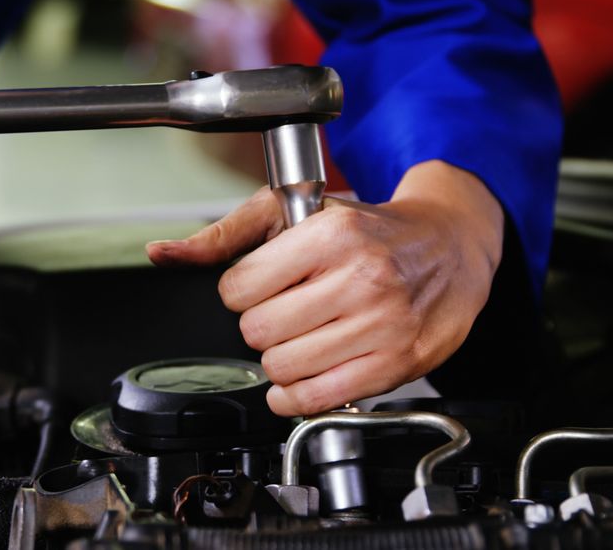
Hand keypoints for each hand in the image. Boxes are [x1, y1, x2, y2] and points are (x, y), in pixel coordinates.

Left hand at [147, 161, 503, 415]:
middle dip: (259, 325)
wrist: (451, 247)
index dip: (239, 291)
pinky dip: (295, 396)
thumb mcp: (292, 213)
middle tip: (283, 313)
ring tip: (300, 338)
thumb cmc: (367, 229)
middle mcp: (360, 277)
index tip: (258, 287)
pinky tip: (300, 378)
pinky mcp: (396, 363)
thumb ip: (222, 237)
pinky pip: (318, 398)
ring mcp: (381, 323)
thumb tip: (162, 252)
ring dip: (279, 359)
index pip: (240, 287)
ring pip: (283, 367)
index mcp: (330, 234)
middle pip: (258, 330)